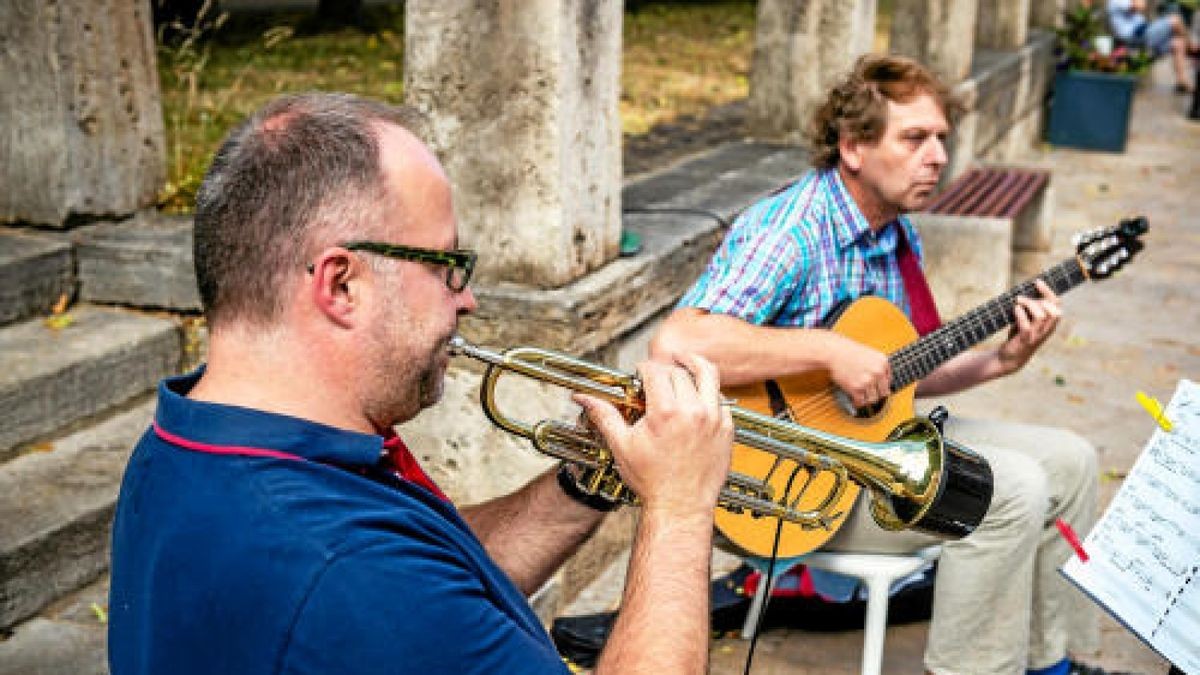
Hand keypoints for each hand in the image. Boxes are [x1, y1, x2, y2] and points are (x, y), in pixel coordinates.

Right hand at [575, 354, 732, 518]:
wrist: (680, 506)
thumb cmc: (652, 481)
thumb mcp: (622, 445)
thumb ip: (604, 415)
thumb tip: (584, 398)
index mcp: (665, 412)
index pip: (655, 371)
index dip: (644, 368)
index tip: (640, 372)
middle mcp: (692, 411)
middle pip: (679, 371)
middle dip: (665, 369)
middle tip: (656, 375)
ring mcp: (714, 419)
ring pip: (708, 375)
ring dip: (694, 364)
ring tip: (685, 361)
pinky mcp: (727, 429)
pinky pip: (721, 398)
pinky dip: (710, 391)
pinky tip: (699, 393)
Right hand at [825, 333, 891, 407]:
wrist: (834, 351)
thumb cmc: (848, 351)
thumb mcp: (870, 354)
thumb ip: (878, 366)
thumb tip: (883, 382)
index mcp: (883, 362)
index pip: (889, 381)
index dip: (881, 385)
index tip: (877, 388)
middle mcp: (877, 372)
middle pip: (883, 392)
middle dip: (876, 393)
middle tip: (869, 393)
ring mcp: (867, 381)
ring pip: (872, 399)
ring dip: (866, 399)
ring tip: (861, 395)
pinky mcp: (856, 388)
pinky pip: (860, 401)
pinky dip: (857, 402)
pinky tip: (854, 398)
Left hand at [998, 279, 1060, 372]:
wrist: (1009, 358)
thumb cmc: (1018, 337)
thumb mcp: (1026, 321)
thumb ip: (1030, 309)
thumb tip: (1026, 292)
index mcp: (1049, 324)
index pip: (1056, 305)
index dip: (1049, 292)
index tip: (1037, 282)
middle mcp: (1046, 330)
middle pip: (1054, 311)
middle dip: (1042, 298)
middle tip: (1024, 296)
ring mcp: (1036, 336)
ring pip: (1042, 316)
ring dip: (1030, 305)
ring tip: (1018, 301)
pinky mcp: (1025, 341)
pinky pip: (1027, 326)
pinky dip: (1021, 314)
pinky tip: (1015, 309)